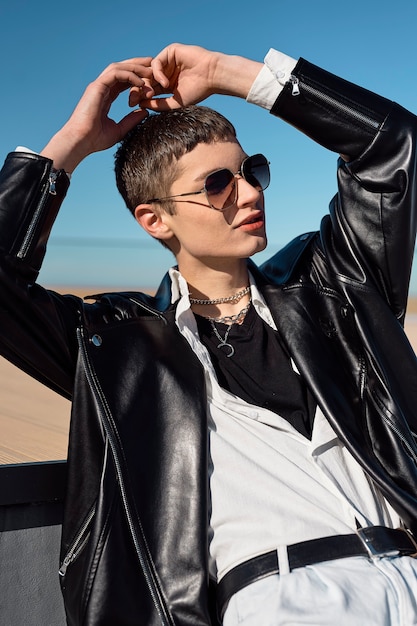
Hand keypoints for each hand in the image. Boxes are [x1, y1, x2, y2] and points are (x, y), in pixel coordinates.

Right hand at [41, 58, 153, 171]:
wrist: (81, 141)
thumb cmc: (96, 139)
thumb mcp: (119, 130)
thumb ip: (131, 120)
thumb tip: (145, 111)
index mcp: (105, 96)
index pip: (123, 80)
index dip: (137, 76)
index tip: (152, 78)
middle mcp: (101, 88)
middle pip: (121, 69)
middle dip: (137, 64)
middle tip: (154, 63)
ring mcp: (98, 86)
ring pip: (118, 68)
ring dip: (135, 67)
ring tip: (151, 69)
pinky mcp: (97, 87)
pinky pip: (115, 74)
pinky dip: (129, 75)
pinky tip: (141, 82)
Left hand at [132, 43, 261, 110]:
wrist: (213, 76)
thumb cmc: (198, 91)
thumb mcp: (175, 102)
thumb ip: (159, 104)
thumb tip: (141, 105)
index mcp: (166, 84)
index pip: (149, 89)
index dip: (140, 96)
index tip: (134, 105)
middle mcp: (165, 72)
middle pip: (145, 79)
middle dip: (138, 89)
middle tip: (134, 98)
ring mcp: (167, 61)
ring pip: (149, 71)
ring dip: (148, 83)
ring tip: (153, 93)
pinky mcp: (170, 52)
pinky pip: (156, 62)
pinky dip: (157, 73)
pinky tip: (165, 82)